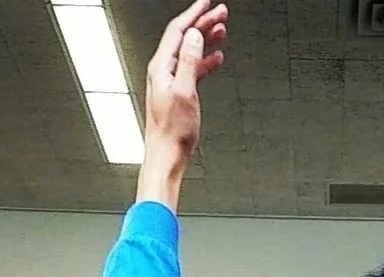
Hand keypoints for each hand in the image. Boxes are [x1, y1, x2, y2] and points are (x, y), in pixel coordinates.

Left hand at [142, 0, 227, 172]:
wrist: (166, 155)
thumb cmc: (173, 131)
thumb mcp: (185, 92)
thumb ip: (189, 62)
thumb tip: (194, 37)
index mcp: (161, 67)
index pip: (178, 31)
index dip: (193, 14)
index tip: (206, 2)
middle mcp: (163, 71)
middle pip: (184, 38)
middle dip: (203, 22)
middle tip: (221, 12)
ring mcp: (170, 80)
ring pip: (190, 51)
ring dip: (206, 39)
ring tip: (222, 29)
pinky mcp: (178, 91)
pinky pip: (193, 67)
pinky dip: (205, 59)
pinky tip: (216, 58)